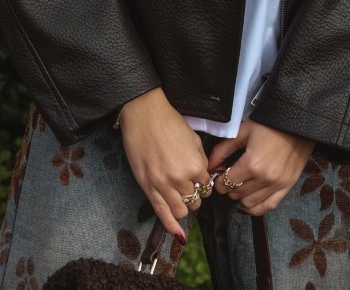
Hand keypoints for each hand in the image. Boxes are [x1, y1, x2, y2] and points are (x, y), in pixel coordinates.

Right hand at [119, 87, 210, 241]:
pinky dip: (171, 226)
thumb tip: (204, 176)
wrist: (144, 114)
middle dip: (194, 196)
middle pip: (194, 201)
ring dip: (183, 207)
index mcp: (195, 166)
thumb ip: (201, 160)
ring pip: (180, 211)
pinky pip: (161, 214)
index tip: (198, 179)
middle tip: (189, 187)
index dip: (203, 183)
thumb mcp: (193, 138)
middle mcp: (180, 179)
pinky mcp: (147, 187)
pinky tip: (178, 235)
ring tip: (180, 197)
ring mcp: (162, 185)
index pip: (206, 186)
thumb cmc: (169, 122)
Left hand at [208, 119, 314, 215]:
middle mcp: (264, 179)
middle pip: (237, 194)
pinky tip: (250, 201)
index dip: (219, 181)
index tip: (219, 176)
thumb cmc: (268, 125)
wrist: (297, 125)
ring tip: (240, 186)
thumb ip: (224, 149)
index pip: (228, 182)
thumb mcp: (243, 131)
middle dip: (229, 188)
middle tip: (229, 178)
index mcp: (252, 164)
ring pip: (250, 203)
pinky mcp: (287, 188)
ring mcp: (277, 185)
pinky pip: (268, 206)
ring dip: (241, 197)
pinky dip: (256, 208)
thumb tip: (209, 165)